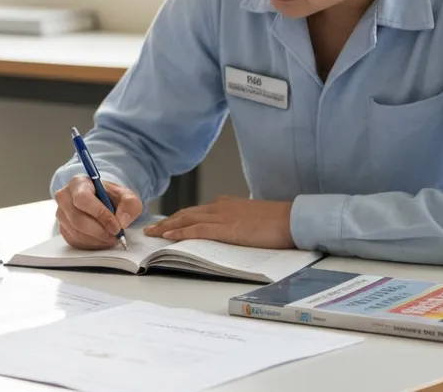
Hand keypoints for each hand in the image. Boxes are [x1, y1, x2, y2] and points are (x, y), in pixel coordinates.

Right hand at [54, 175, 142, 249]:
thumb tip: (122, 221)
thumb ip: (130, 204)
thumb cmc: (111, 197)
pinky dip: (91, 245)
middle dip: (100, 231)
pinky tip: (102, 241)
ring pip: (76, 233)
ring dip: (97, 240)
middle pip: (78, 219)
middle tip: (116, 236)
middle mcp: (64, 197)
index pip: (83, 199)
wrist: (103, 203)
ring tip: (111, 238)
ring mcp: (61, 214)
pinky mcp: (63, 229)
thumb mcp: (126, 196)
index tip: (116, 226)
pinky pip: (75, 241)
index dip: (100, 214)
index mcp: (78, 183)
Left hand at [143, 196, 294, 248]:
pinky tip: (168, 236)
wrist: (291, 219)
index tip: (166, 223)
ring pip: (186, 219)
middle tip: (150, 229)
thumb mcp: (252, 218)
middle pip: (186, 213)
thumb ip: (237, 221)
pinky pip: (197, 229)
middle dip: (167, 221)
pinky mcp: (226, 228)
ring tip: (152, 233)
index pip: (196, 211)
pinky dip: (180, 232)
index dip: (178, 217)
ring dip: (167, 226)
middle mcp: (220, 207)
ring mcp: (222, 217)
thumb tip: (229, 231)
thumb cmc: (277, 222)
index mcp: (226, 205)